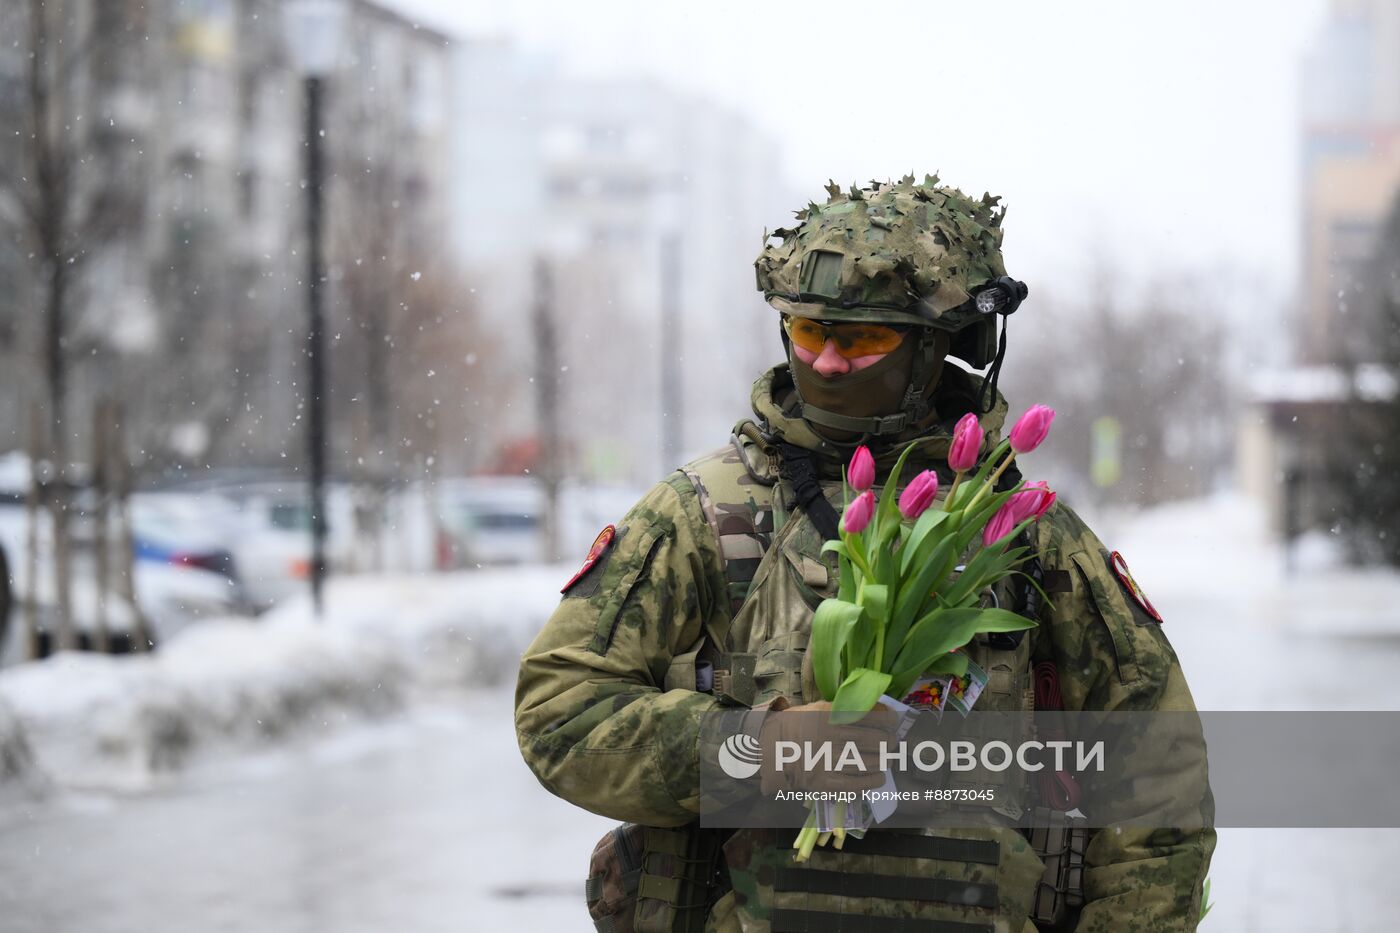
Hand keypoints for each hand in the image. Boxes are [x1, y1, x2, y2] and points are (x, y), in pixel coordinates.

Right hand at [757, 700, 896, 795]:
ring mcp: (832, 761)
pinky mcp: (828, 782)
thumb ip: (846, 708)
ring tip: (886, 760)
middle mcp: (835, 737)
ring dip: (884, 761)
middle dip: (889, 742)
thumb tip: (875, 711)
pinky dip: (874, 780)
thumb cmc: (799, 724)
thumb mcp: (820, 706)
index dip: (889, 719)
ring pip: (872, 763)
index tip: (893, 722)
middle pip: (878, 741)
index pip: (874, 715)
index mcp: (834, 715)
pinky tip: (878, 777)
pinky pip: (860, 784)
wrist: (772, 748)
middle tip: (890, 743)